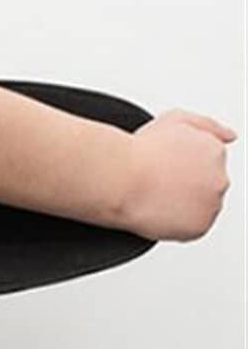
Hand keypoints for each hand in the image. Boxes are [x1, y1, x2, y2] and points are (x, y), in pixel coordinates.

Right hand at [119, 109, 235, 240]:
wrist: (119, 179)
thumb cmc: (139, 152)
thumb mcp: (175, 119)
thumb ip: (208, 125)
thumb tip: (230, 137)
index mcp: (216, 152)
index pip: (207, 165)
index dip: (182, 167)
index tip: (163, 168)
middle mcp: (219, 178)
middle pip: (206, 187)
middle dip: (185, 187)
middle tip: (156, 183)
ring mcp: (211, 204)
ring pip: (200, 208)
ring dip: (182, 205)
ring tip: (154, 196)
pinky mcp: (199, 226)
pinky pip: (192, 229)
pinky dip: (176, 224)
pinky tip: (157, 211)